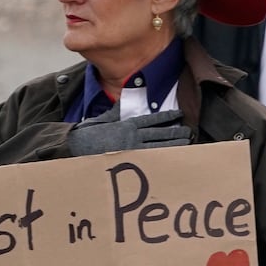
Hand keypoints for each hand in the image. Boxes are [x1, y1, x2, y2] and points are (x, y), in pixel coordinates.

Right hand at [68, 107, 193, 155]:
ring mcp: (133, 149)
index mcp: (128, 124)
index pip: (153, 119)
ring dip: (174, 145)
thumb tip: (121, 103)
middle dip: (176, 132)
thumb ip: (116, 113)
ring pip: (159, 146)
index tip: (179, 115)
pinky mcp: (130, 161)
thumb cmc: (88, 134)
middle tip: (189, 131)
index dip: (167, 117)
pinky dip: (164, 158)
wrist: (76, 146)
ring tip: (186, 143)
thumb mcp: (104, 119)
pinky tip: (174, 159)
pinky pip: (151, 160)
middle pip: (160, 133)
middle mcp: (133, 136)